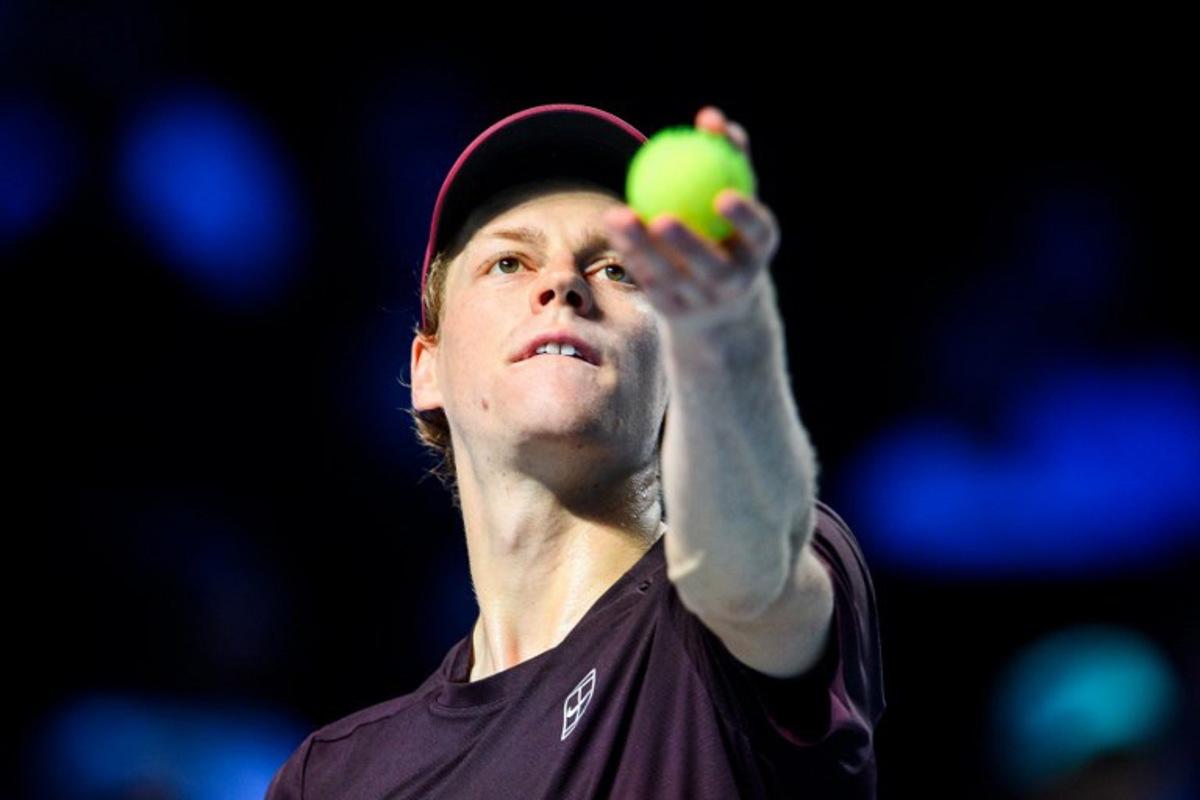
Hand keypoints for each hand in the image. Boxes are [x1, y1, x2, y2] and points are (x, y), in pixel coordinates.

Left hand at [601, 106, 780, 333]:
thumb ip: (728, 157)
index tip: (723, 195)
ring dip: (642, 247)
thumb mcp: (736, 196)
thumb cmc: (728, 228)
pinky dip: (630, 253)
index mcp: (758, 251)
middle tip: (661, 216)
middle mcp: (736, 282)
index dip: (744, 218)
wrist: (721, 297)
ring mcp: (704, 302)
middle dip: (688, 245)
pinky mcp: (674, 312)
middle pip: (711, 267)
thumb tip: (710, 118)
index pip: (757, 234)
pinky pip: (648, 280)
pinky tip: (612, 226)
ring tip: (618, 215)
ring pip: (671, 277)